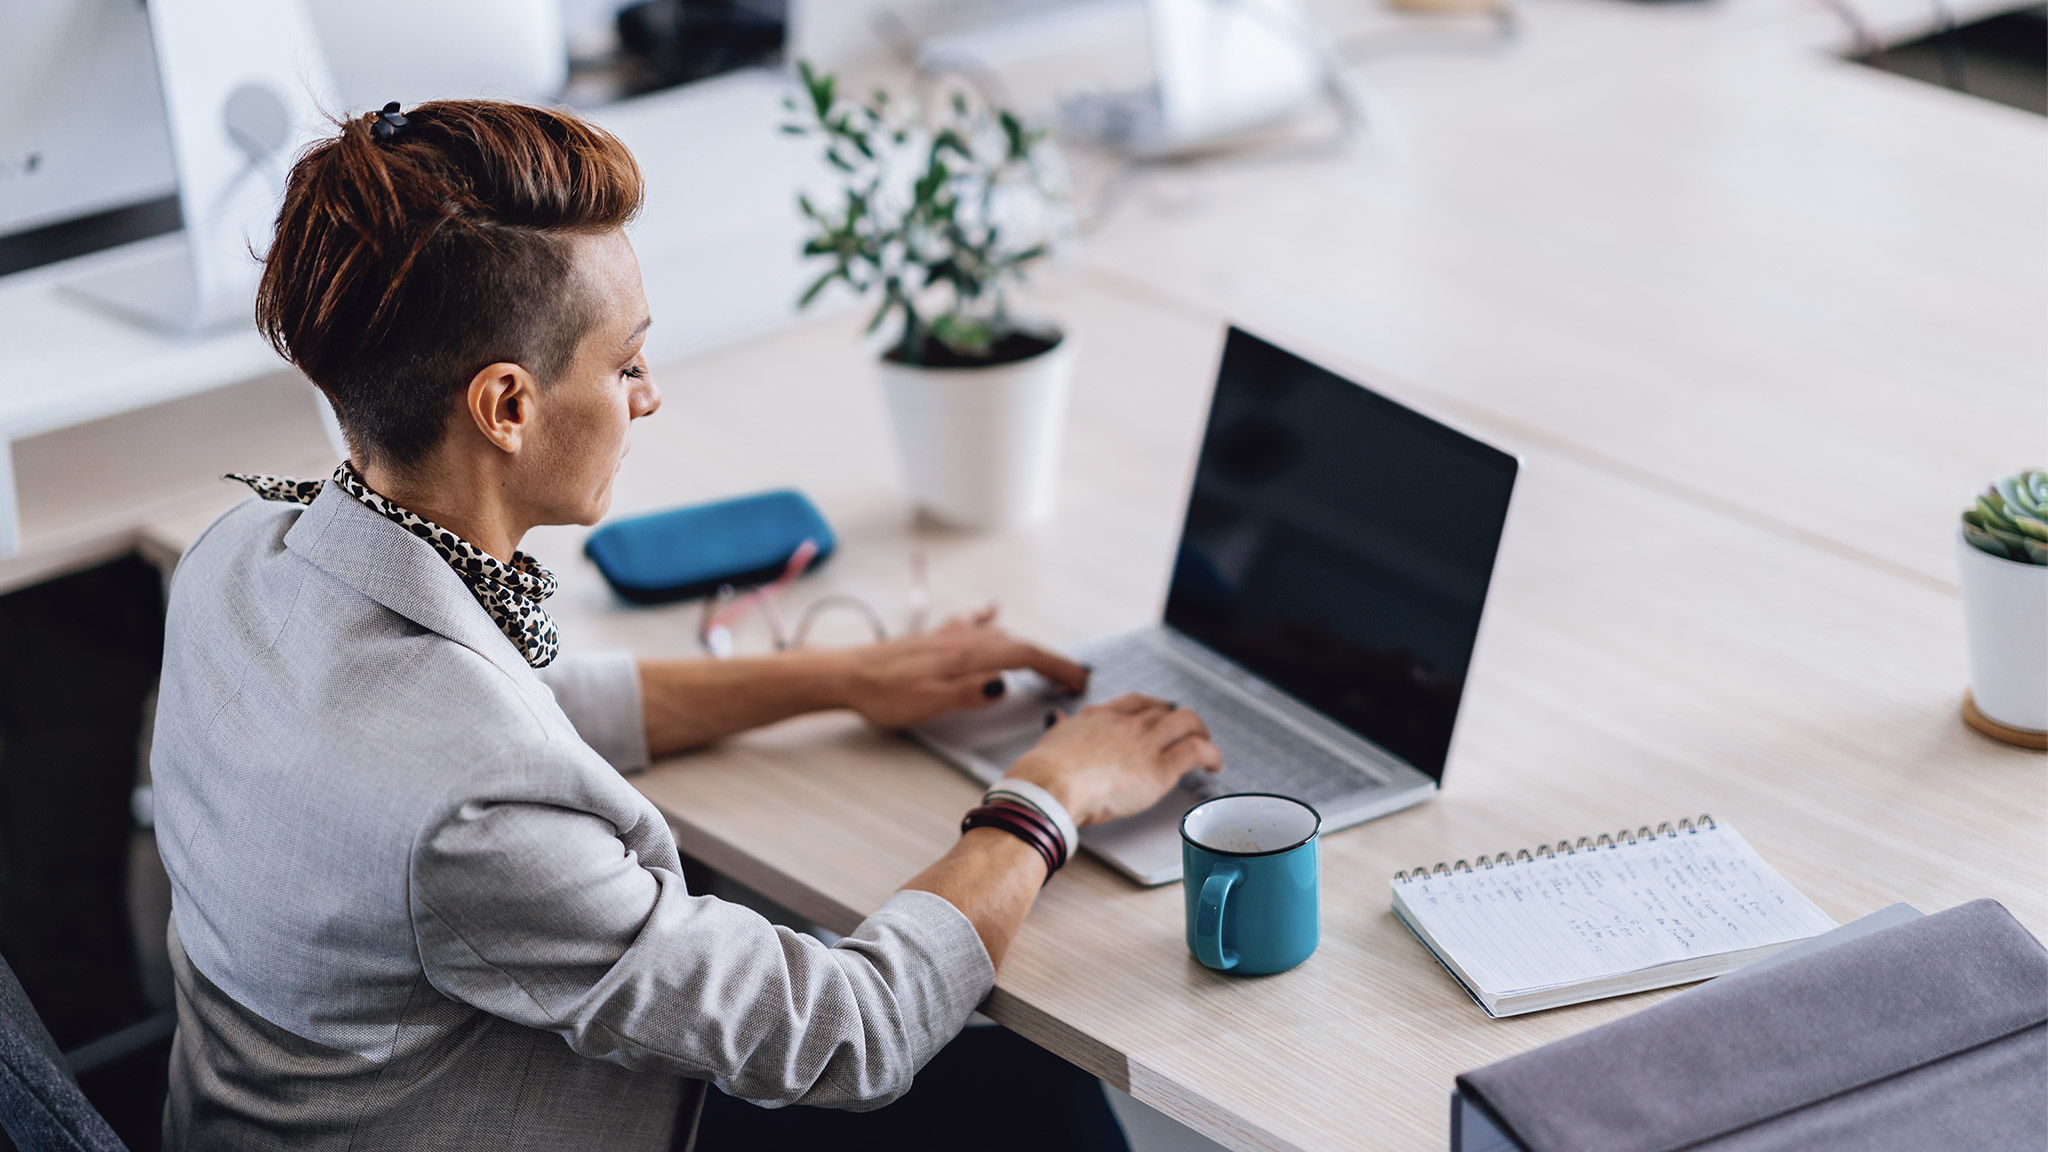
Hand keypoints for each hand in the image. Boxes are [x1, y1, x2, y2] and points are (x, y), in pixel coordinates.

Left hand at [824, 609, 1089, 729]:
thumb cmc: (883, 695)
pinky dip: (988, 618)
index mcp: (964, 656)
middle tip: (1076, 677)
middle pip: (1017, 644)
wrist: (845, 675)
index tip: (1079, 680)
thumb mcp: (927, 704)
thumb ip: (967, 694)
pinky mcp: (934, 638)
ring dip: (1026, 645)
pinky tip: (994, 610)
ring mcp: (947, 636)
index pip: (1022, 657)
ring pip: (998, 634)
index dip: (1054, 667)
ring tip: (1047, 660)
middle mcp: (961, 640)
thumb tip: (1003, 684)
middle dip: (1049, 659)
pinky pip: (969, 622)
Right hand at [1004, 694, 1221, 826]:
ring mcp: (1144, 743)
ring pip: (1186, 722)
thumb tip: (1055, 719)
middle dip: (1178, 719)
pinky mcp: (1159, 769)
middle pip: (1164, 709)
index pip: (1135, 701)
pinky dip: (1211, 754)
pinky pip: (1196, 751)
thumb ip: (1060, 728)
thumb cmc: (1043, 774)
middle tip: (1186, 733)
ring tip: (1206, 745)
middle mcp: (1125, 724)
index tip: (1158, 714)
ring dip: (1200, 731)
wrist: (1049, 786)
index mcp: (1099, 716)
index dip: (1152, 707)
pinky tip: (1214, 765)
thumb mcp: (1051, 740)